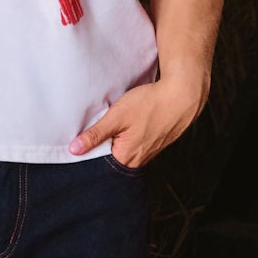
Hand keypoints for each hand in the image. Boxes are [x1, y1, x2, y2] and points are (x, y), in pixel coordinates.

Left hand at [68, 67, 208, 168]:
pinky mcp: (155, 144)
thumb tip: (74, 150)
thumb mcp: (116, 117)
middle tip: (105, 124)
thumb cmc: (150, 104)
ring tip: (120, 122)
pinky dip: (131, 135)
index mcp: (126, 158)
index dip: (90, 147)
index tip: (86, 135)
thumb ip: (95, 134)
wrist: (182, 96)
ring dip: (118, 137)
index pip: (98, 160)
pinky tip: (133, 122)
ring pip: (124, 149)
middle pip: (111, 156)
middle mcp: (138, 161)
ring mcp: (148, 153)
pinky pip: (136, 143)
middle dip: (105, 142)